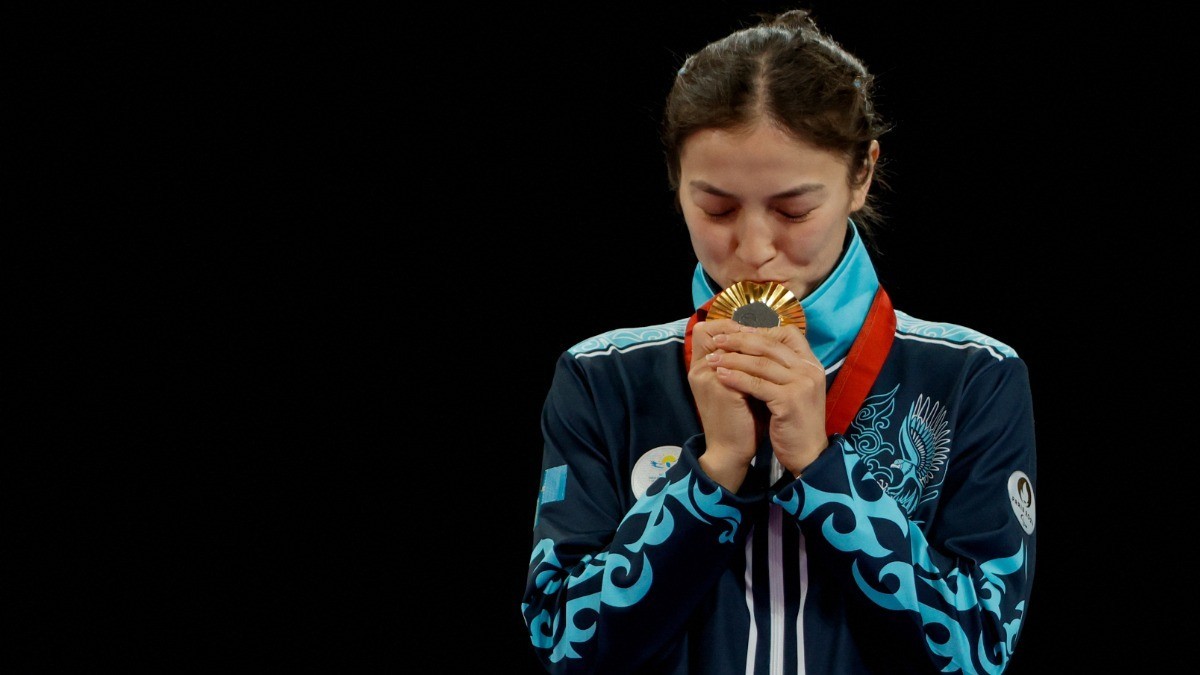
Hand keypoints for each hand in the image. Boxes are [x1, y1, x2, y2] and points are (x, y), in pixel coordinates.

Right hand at [688, 319, 761, 490]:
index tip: (754, 327)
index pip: (706, 330)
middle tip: (765, 328)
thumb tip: (762, 342)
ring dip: (750, 340)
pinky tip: (773, 359)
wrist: (731, 451)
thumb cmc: (738, 420)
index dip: (728, 325)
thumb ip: (741, 366)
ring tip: (771, 341)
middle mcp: (699, 369)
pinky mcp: (721, 389)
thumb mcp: (736, 388)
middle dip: (740, 328)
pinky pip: (740, 363)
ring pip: (729, 344)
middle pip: (713, 330)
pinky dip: (757, 359)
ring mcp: (708, 378)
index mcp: (700, 368)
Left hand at [695, 322, 827, 479]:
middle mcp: (810, 370)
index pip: (789, 333)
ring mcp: (801, 385)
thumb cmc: (794, 421)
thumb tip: (753, 346)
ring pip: (760, 363)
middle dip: (740, 340)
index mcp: (811, 364)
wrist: (807, 454)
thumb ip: (781, 368)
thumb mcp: (793, 389)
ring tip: (712, 359)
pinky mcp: (789, 401)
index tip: (738, 332)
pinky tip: (720, 376)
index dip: (761, 330)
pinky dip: (736, 378)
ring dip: (732, 359)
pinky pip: (756, 384)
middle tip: (717, 340)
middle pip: (770, 345)